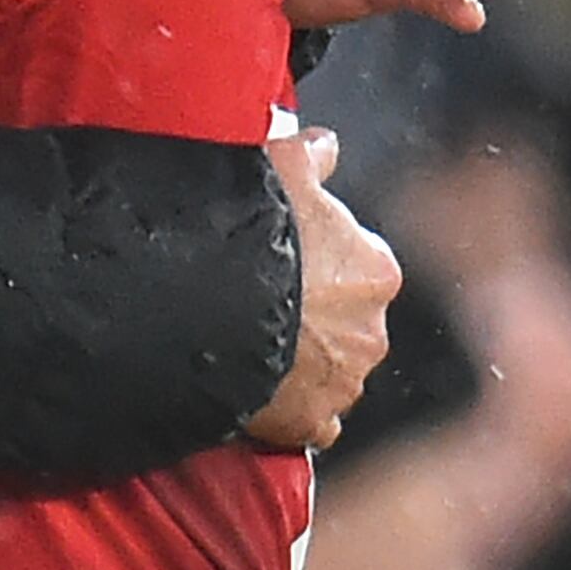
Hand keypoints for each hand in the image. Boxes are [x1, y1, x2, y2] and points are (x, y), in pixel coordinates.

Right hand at [243, 127, 400, 450]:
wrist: (196, 306)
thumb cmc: (239, 231)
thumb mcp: (276, 165)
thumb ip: (310, 153)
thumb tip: (324, 146)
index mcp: (374, 269)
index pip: (359, 263)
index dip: (319, 258)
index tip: (283, 257)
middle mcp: (371, 330)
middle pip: (347, 321)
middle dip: (314, 315)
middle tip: (262, 301)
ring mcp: (341, 382)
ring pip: (330, 371)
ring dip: (301, 362)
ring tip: (249, 344)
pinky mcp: (309, 424)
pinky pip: (309, 420)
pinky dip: (290, 410)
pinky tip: (258, 389)